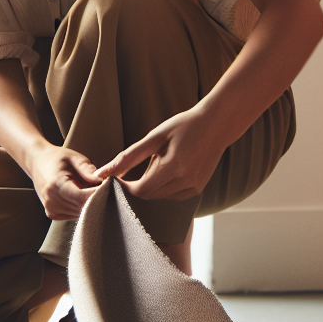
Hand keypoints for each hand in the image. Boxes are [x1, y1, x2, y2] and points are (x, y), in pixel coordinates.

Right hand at [25, 143, 102, 219]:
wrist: (37, 162)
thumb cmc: (57, 158)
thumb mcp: (74, 157)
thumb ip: (88, 170)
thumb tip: (102, 181)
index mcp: (55, 185)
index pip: (83, 197)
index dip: (99, 193)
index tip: (110, 185)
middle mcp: (51, 201)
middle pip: (83, 207)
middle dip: (98, 199)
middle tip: (108, 187)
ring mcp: (51, 209)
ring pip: (81, 213)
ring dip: (91, 204)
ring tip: (96, 190)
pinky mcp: (53, 214)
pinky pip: (75, 215)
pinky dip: (83, 207)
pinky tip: (85, 196)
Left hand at [96, 108, 228, 201]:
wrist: (217, 124)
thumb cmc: (184, 125)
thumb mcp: (155, 137)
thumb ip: (129, 156)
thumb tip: (104, 172)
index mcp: (173, 167)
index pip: (140, 191)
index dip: (125, 188)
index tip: (115, 179)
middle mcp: (185, 181)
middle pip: (149, 196)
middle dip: (136, 186)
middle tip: (132, 170)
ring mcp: (194, 187)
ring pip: (160, 197)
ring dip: (151, 186)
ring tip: (156, 162)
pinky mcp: (198, 189)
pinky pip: (172, 195)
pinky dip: (164, 187)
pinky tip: (168, 168)